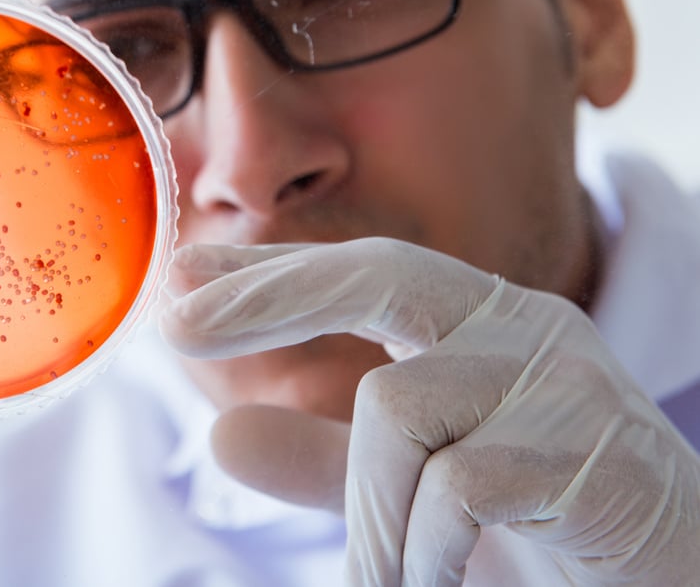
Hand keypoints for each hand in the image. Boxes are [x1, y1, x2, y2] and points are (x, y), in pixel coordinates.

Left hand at [160, 238, 699, 585]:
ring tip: (387, 579)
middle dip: (270, 295)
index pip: (363, 272)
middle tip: (175, 327)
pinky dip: (422, 550)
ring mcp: (565, 383)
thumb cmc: (540, 526)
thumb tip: (219, 434)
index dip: (270, 270)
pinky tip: (440, 580)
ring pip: (397, 407)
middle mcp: (525, 329)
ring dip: (368, 513)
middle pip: (381, 276)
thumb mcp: (415, 487)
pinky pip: (457, 486)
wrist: (671, 582)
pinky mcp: (599, 455)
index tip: (181, 271)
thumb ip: (325, 461)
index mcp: (484, 324)